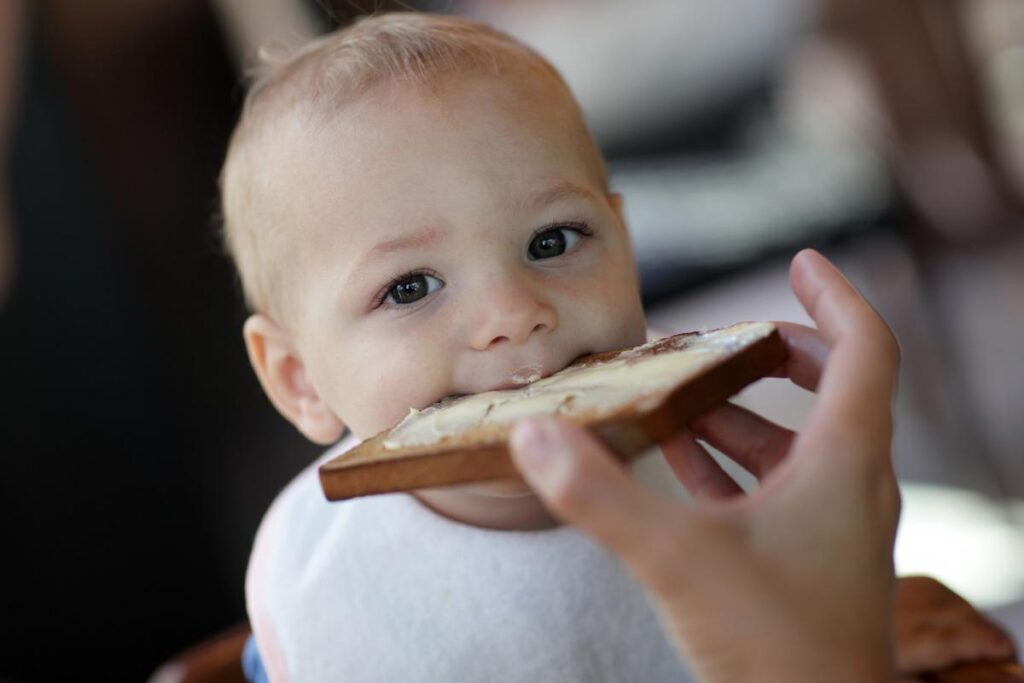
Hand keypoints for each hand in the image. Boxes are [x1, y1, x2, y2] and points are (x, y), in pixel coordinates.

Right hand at [510, 249, 901, 682]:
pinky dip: (737, 463)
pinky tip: (682, 464)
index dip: (835, 295)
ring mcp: (834, 526)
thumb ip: (601, 497)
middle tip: (729, 336)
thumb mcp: (679, 562)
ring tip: (683, 396)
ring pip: (801, 443)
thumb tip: (536, 437)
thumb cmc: (777, 651)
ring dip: (746, 412)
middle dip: (781, 351)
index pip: (865, 349)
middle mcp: (851, 485)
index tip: (803, 259)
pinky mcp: (809, 561)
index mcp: (843, 462)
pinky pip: (780, 488)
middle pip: (837, 388)